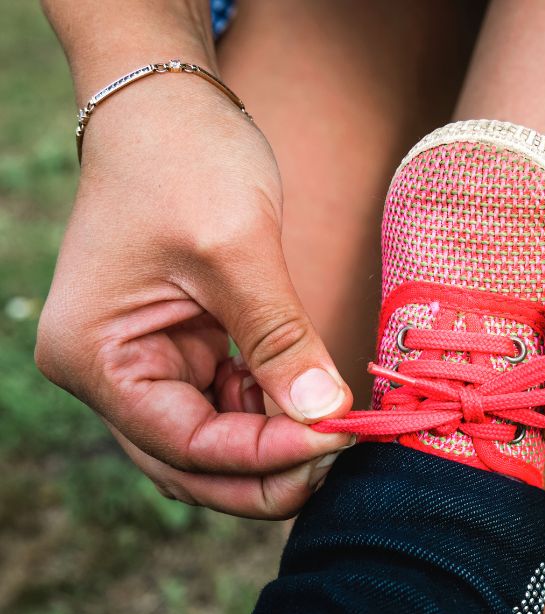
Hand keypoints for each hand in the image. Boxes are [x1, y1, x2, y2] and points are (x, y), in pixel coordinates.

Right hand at [35, 78, 353, 518]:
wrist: (168, 107)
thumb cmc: (184, 159)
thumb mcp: (236, 249)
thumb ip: (279, 339)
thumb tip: (326, 416)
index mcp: (96, 357)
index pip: (186, 444)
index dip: (267, 454)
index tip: (341, 438)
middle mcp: (108, 375)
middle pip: (191, 464)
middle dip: (268, 470)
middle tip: (342, 453)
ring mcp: (141, 366)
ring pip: (211, 446)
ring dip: (273, 446)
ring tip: (336, 422)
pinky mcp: (177, 352)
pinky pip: (224, 408)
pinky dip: (269, 413)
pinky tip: (309, 395)